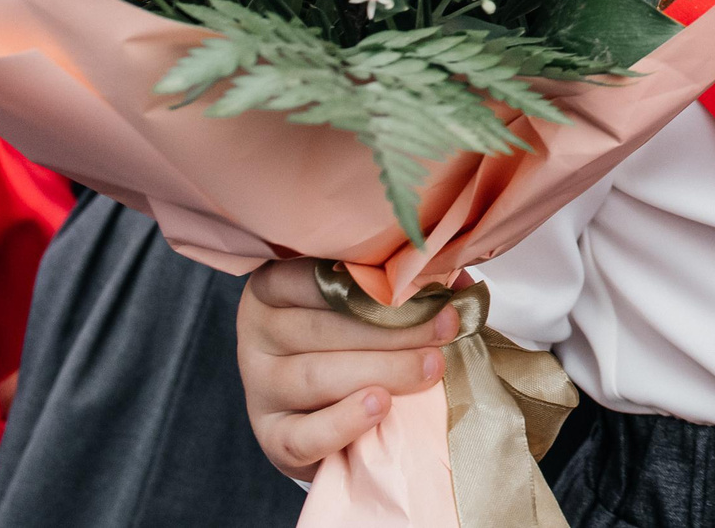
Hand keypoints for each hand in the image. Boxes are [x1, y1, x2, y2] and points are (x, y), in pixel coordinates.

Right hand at [236, 260, 457, 480]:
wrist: (326, 404)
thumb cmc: (352, 335)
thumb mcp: (366, 299)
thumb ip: (401, 283)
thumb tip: (457, 282)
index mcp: (274, 285)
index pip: (316, 278)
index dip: (377, 284)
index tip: (432, 290)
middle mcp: (258, 332)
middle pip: (323, 328)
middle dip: (394, 329)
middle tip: (445, 330)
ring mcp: (259, 387)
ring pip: (316, 376)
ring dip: (382, 370)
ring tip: (429, 368)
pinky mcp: (270, 437)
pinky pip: (302, 436)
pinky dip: (343, 422)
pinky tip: (380, 406)